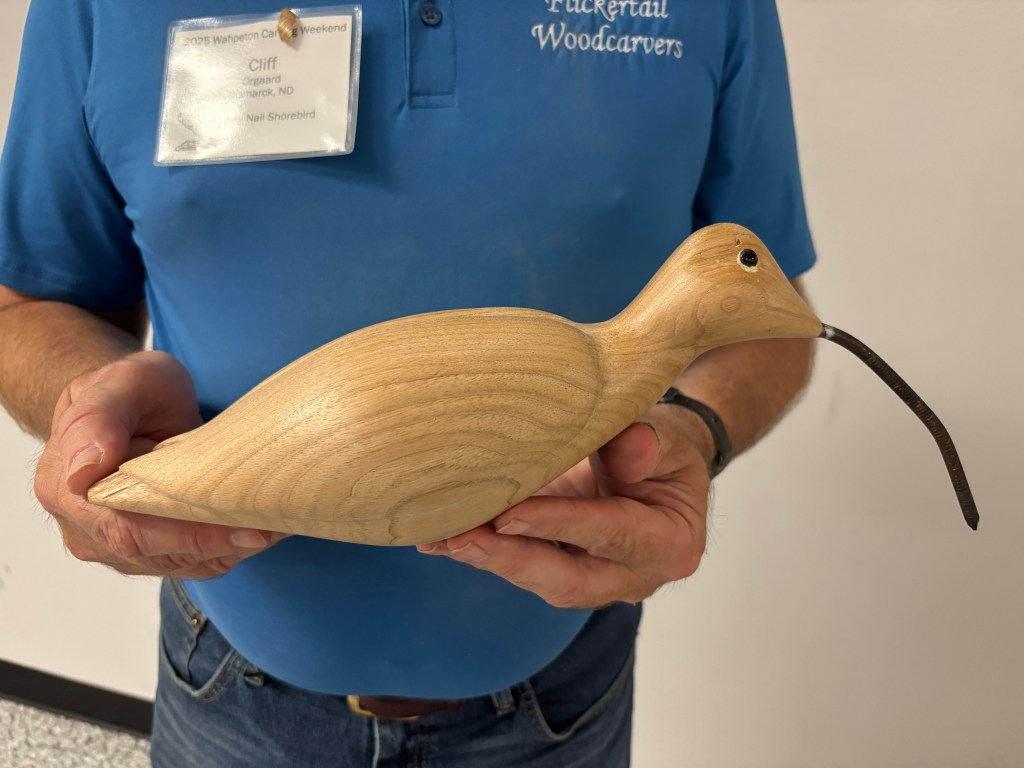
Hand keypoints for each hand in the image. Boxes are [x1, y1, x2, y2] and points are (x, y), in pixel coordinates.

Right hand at [35, 351, 285, 578]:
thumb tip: (84, 470)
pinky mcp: (145, 552)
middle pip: (157, 553)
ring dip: (229, 549)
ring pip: (178, 563)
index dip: (188, 534)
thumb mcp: (120, 382)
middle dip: (220, 543)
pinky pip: (189, 563)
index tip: (242, 526)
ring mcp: (112, 546)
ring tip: (273, 523)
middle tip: (272, 526)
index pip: (128, 528)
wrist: (130, 407)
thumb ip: (98, 417)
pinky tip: (255, 527)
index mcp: (64, 487)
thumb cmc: (128, 391)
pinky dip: (226, 550)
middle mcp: (83, 527)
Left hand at [417, 411, 711, 608]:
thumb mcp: (669, 438)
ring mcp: (597, 582)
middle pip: (568, 580)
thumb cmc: (664, 451)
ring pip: (539, 580)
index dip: (560, 522)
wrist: (659, 468)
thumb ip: (651, 443)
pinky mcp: (564, 572)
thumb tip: (627, 447)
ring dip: (488, 558)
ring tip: (439, 537)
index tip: (511, 513)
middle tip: (459, 538)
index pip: (612, 533)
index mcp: (670, 545)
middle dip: (511, 560)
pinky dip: (484, 552)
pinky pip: (524, 568)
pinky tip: (440, 539)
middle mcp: (634, 576)